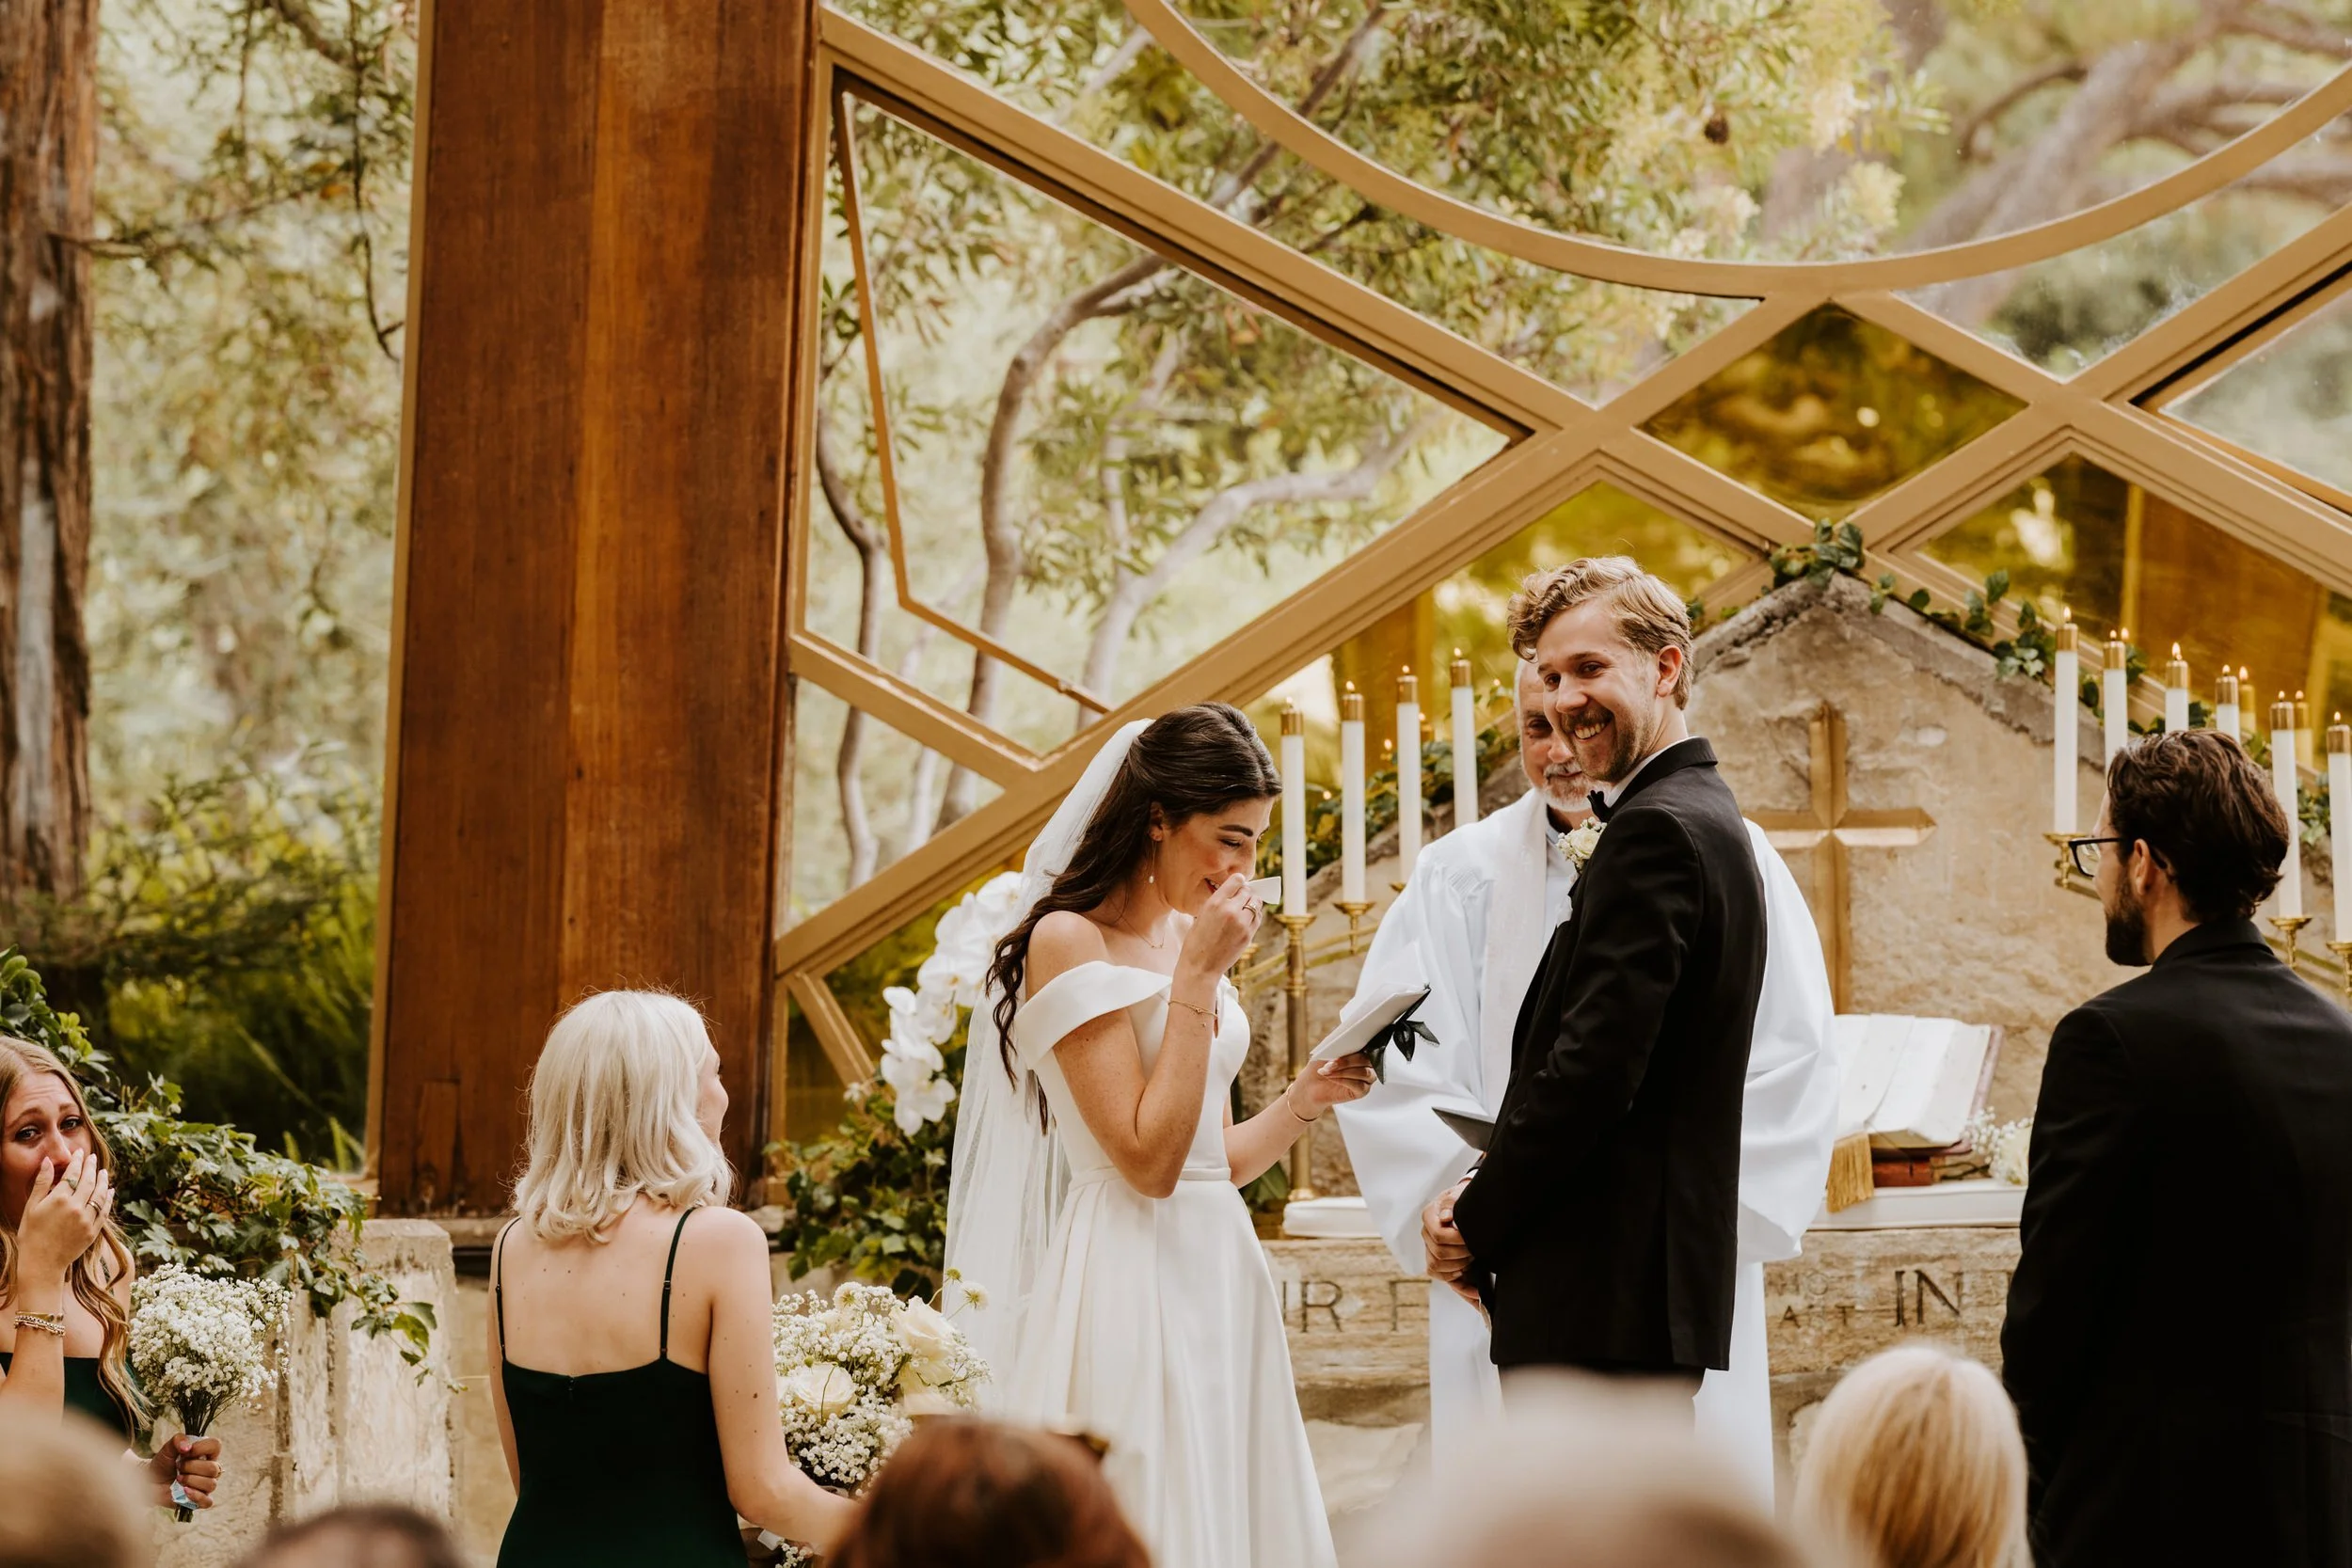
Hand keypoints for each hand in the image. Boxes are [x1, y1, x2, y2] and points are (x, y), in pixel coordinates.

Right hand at [17, 1150, 109, 1278]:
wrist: (41, 1263)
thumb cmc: (31, 1234)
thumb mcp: (31, 1207)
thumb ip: (42, 1183)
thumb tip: (48, 1160)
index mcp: (59, 1200)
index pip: (73, 1174)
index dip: (77, 1161)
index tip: (80, 1152)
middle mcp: (76, 1207)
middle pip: (89, 1181)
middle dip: (91, 1167)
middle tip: (93, 1158)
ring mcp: (87, 1220)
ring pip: (100, 1194)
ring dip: (103, 1181)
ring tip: (104, 1172)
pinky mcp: (93, 1231)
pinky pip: (105, 1211)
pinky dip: (108, 1199)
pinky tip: (110, 1191)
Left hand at [146, 1435, 222, 1510]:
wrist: (150, 1481)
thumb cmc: (162, 1464)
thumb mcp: (167, 1448)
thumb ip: (178, 1440)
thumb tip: (188, 1448)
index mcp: (206, 1454)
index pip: (216, 1445)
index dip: (202, 1448)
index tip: (185, 1452)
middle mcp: (209, 1469)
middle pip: (213, 1468)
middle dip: (192, 1467)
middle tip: (178, 1467)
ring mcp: (205, 1486)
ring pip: (211, 1484)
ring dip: (191, 1480)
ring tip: (178, 1479)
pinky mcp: (198, 1501)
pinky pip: (207, 1501)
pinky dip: (197, 1496)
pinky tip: (184, 1491)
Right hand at [1178, 873, 1259, 978]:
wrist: (1200, 967)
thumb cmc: (1196, 942)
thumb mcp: (1201, 916)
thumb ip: (1217, 903)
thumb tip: (1232, 893)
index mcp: (1214, 903)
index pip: (1236, 881)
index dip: (1239, 881)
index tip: (1239, 883)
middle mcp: (1230, 910)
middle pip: (1248, 891)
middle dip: (1246, 892)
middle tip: (1243, 895)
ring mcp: (1241, 923)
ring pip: (1256, 903)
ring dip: (1252, 902)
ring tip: (1246, 906)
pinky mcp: (1248, 935)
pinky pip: (1258, 918)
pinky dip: (1255, 914)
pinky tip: (1248, 917)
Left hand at [1286, 1053, 1376, 1119]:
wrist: (1310, 1085)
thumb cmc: (1319, 1066)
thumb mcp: (1326, 1051)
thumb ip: (1337, 1044)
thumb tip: (1344, 1039)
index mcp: (1360, 1050)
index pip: (1367, 1045)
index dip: (1360, 1044)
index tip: (1346, 1045)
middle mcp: (1367, 1064)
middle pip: (1366, 1059)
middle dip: (1346, 1061)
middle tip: (1330, 1064)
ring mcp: (1366, 1078)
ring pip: (1364, 1073)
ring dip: (1343, 1072)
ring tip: (1328, 1072)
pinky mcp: (1362, 1091)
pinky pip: (1360, 1086)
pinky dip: (1344, 1081)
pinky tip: (1332, 1079)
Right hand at [1421, 1175, 1473, 1283]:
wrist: (1466, 1205)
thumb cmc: (1463, 1199)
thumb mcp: (1459, 1194)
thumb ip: (1452, 1203)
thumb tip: (1446, 1217)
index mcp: (1429, 1216)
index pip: (1438, 1236)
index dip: (1457, 1240)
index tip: (1471, 1238)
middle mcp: (1426, 1233)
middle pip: (1439, 1254)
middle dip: (1461, 1254)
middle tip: (1475, 1248)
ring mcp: (1430, 1247)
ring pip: (1436, 1266)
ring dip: (1458, 1266)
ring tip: (1472, 1259)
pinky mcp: (1437, 1259)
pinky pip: (1438, 1275)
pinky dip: (1454, 1281)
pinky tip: (1468, 1280)